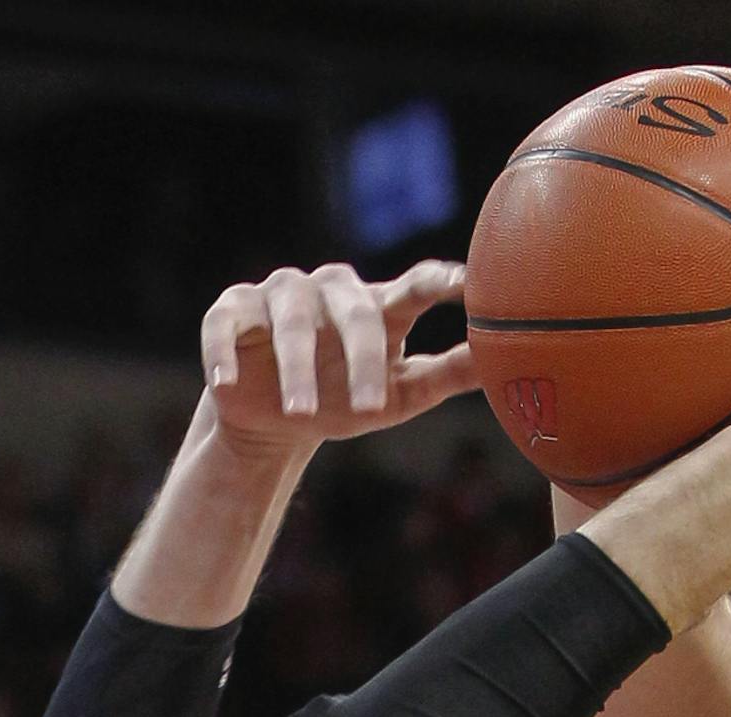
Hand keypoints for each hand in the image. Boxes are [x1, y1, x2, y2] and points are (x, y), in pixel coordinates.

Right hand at [200, 260, 479, 460]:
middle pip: (354, 309)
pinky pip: (226, 324)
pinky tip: (229, 385)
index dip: (441, 282)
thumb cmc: (345, 399)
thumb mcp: (401, 395)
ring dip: (297, 367)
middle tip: (366, 408)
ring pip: (291, 318)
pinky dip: (225, 354)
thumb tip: (505, 364)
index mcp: (378, 306)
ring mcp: (279, 295)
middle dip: (361, 359)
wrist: (276, 420)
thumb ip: (449, 374)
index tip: (467, 287)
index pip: (415, 284)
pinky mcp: (231, 310)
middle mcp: (331, 290)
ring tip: (302, 413)